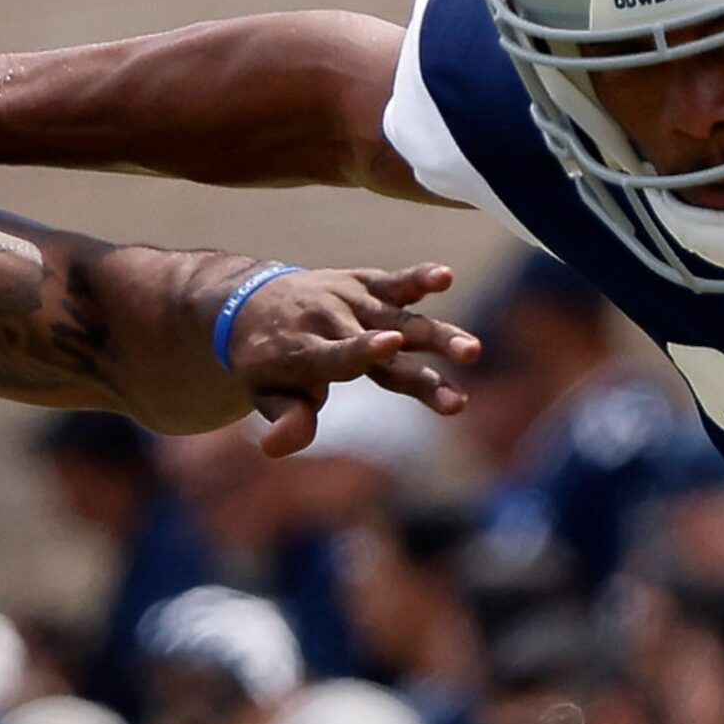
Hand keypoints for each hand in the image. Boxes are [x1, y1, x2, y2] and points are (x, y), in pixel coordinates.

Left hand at [220, 263, 479, 455]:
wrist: (250, 304)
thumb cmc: (267, 364)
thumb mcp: (264, 395)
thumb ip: (284, 417)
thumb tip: (277, 447)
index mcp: (304, 353)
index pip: (337, 355)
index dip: (361, 351)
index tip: (390, 345)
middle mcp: (332, 323)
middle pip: (383, 346)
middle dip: (419, 365)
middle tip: (456, 371)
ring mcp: (351, 302)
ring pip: (401, 321)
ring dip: (439, 337)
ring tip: (473, 351)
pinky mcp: (365, 285)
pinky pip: (395, 283)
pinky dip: (419, 279)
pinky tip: (445, 276)